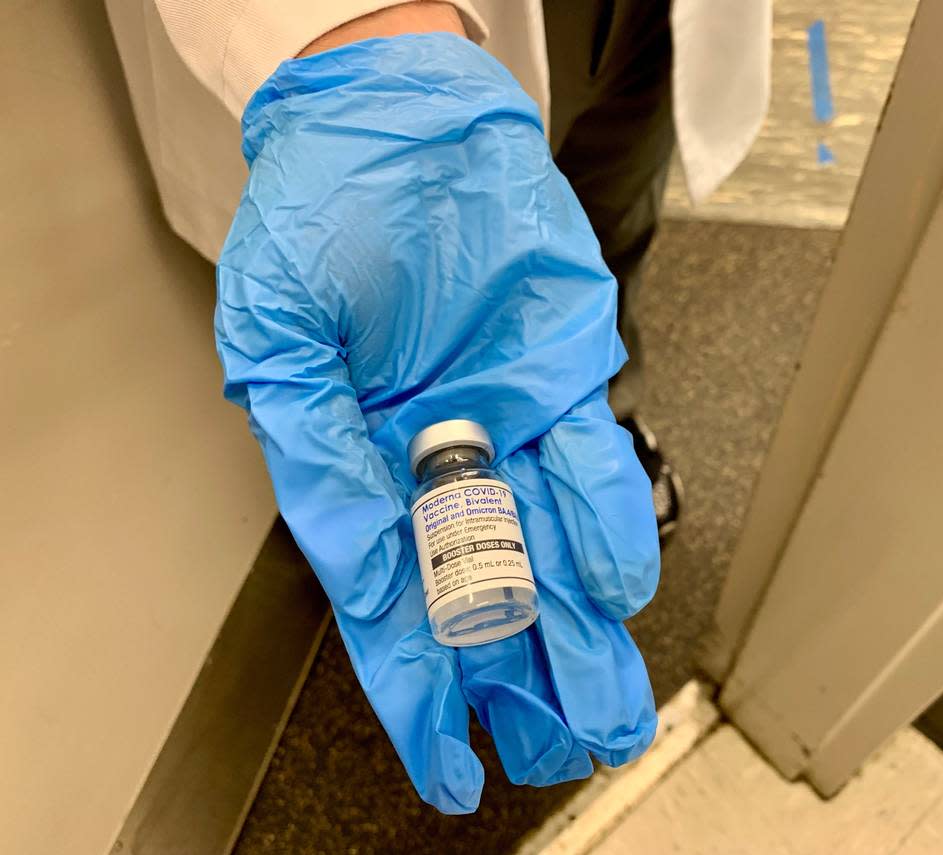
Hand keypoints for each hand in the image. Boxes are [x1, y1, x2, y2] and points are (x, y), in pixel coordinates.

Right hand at [215, 34, 659, 812]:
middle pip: (485, 600)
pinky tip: (612, 587)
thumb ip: (316, 459)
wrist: (405, 122)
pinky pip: (597, 467)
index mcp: (363, 467)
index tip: (446, 768)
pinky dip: (606, 528)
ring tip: (602, 711)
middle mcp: (442, 462)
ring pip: (553, 554)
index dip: (418, 694)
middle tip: (552, 755)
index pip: (391, 606)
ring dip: (580, 637)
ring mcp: (510, 425)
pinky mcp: (567, 378)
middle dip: (520, 686)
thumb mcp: (278, 341)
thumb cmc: (324, 214)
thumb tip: (357, 569)